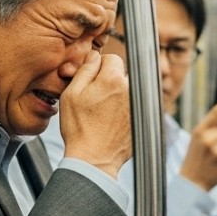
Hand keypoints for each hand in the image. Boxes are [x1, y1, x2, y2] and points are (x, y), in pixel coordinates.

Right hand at [59, 50, 131, 177]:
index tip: (91, 81)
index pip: (111, 58)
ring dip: (118, 94)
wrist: (94, 159)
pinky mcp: (144, 118)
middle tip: (95, 98)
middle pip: (122, 73)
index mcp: (114, 79)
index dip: (98, 67)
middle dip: (109, 80)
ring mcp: (141, 104)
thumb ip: (85, 69)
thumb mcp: (72, 94)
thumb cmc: (80, 128)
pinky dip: (125, 108)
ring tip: (104, 112)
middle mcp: (132, 89)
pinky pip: (135, 104)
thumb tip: (95, 56)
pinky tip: (113, 120)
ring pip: (129, 89)